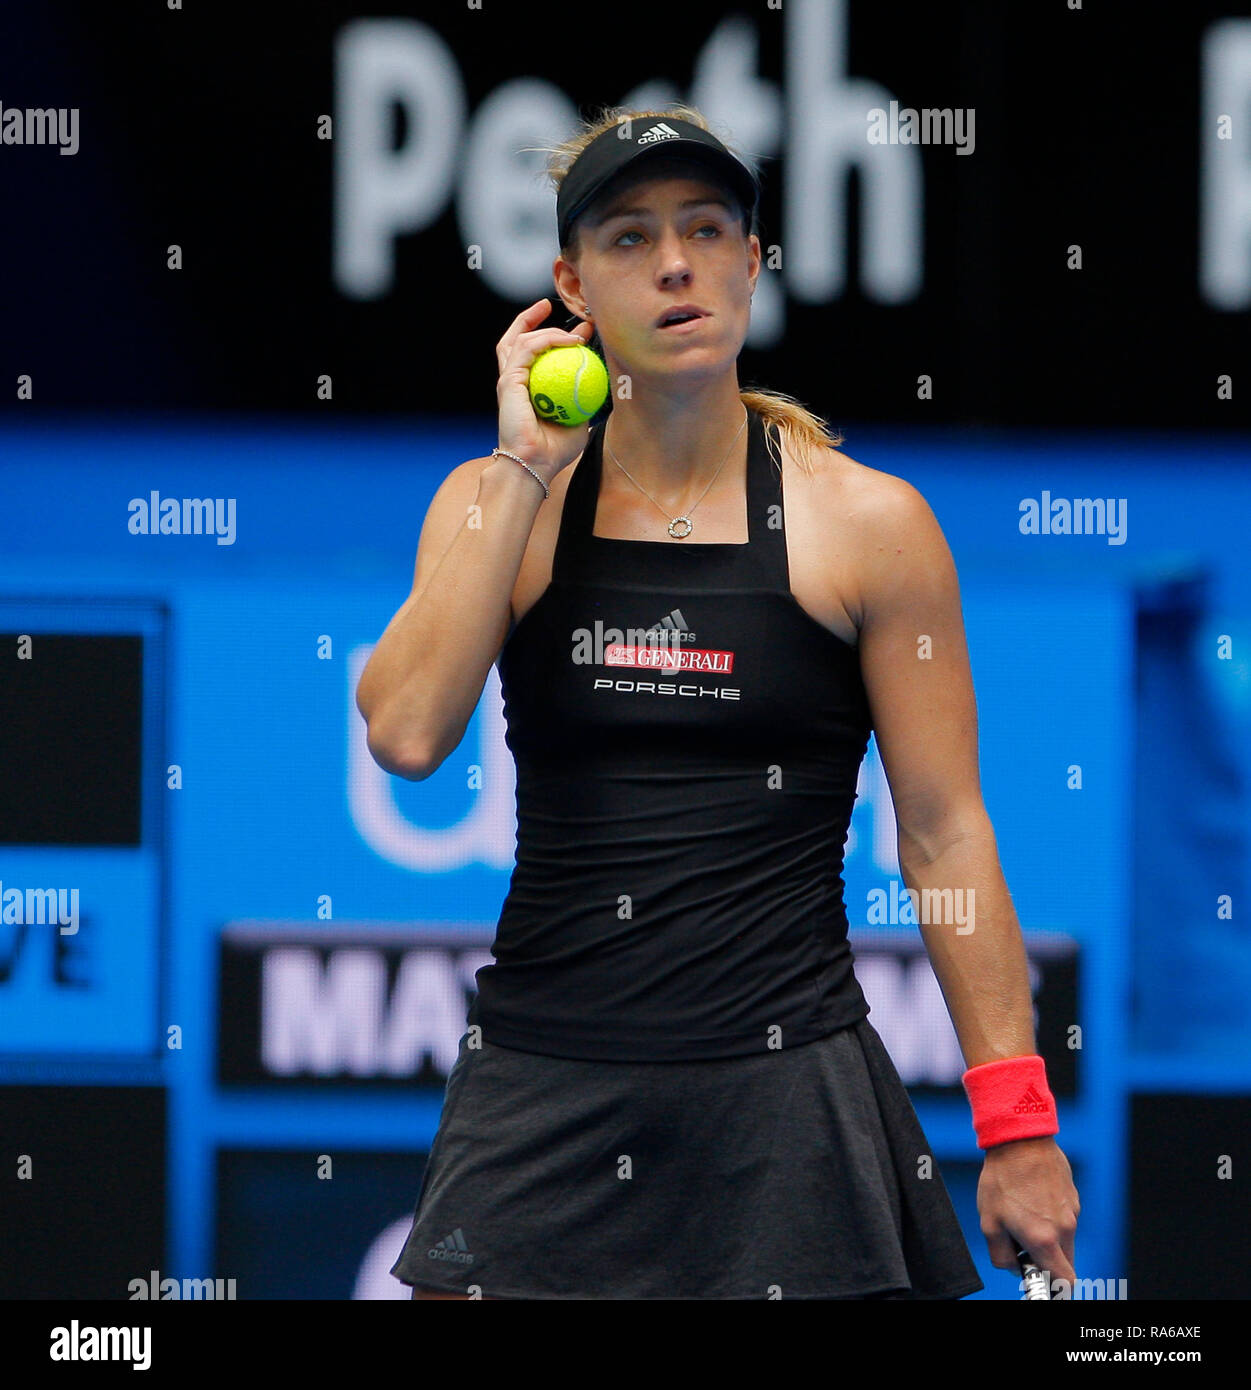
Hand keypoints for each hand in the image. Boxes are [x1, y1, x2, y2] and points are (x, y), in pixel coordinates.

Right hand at [495, 298, 596, 483]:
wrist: (535, 464)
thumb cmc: (554, 450)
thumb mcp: (578, 422)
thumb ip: (583, 404)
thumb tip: (602, 390)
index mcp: (526, 389)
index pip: (533, 355)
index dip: (552, 338)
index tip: (579, 331)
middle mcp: (514, 381)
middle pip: (515, 339)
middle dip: (532, 318)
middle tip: (552, 306)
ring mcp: (509, 379)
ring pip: (521, 339)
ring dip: (546, 326)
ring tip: (573, 327)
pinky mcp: (508, 381)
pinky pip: (527, 349)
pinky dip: (548, 339)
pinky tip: (570, 340)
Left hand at [977, 1135, 1079, 1291]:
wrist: (1019, 1139)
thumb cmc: (1002, 1179)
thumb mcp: (989, 1222)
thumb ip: (1001, 1256)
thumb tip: (1013, 1268)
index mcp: (1044, 1240)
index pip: (1064, 1282)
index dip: (1053, 1287)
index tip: (1038, 1279)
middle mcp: (1064, 1229)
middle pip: (1065, 1262)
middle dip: (1047, 1261)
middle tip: (1023, 1242)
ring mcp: (1072, 1212)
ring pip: (1064, 1239)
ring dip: (1048, 1236)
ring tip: (1023, 1211)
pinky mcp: (1073, 1197)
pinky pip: (1064, 1217)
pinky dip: (1051, 1216)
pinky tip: (1032, 1196)